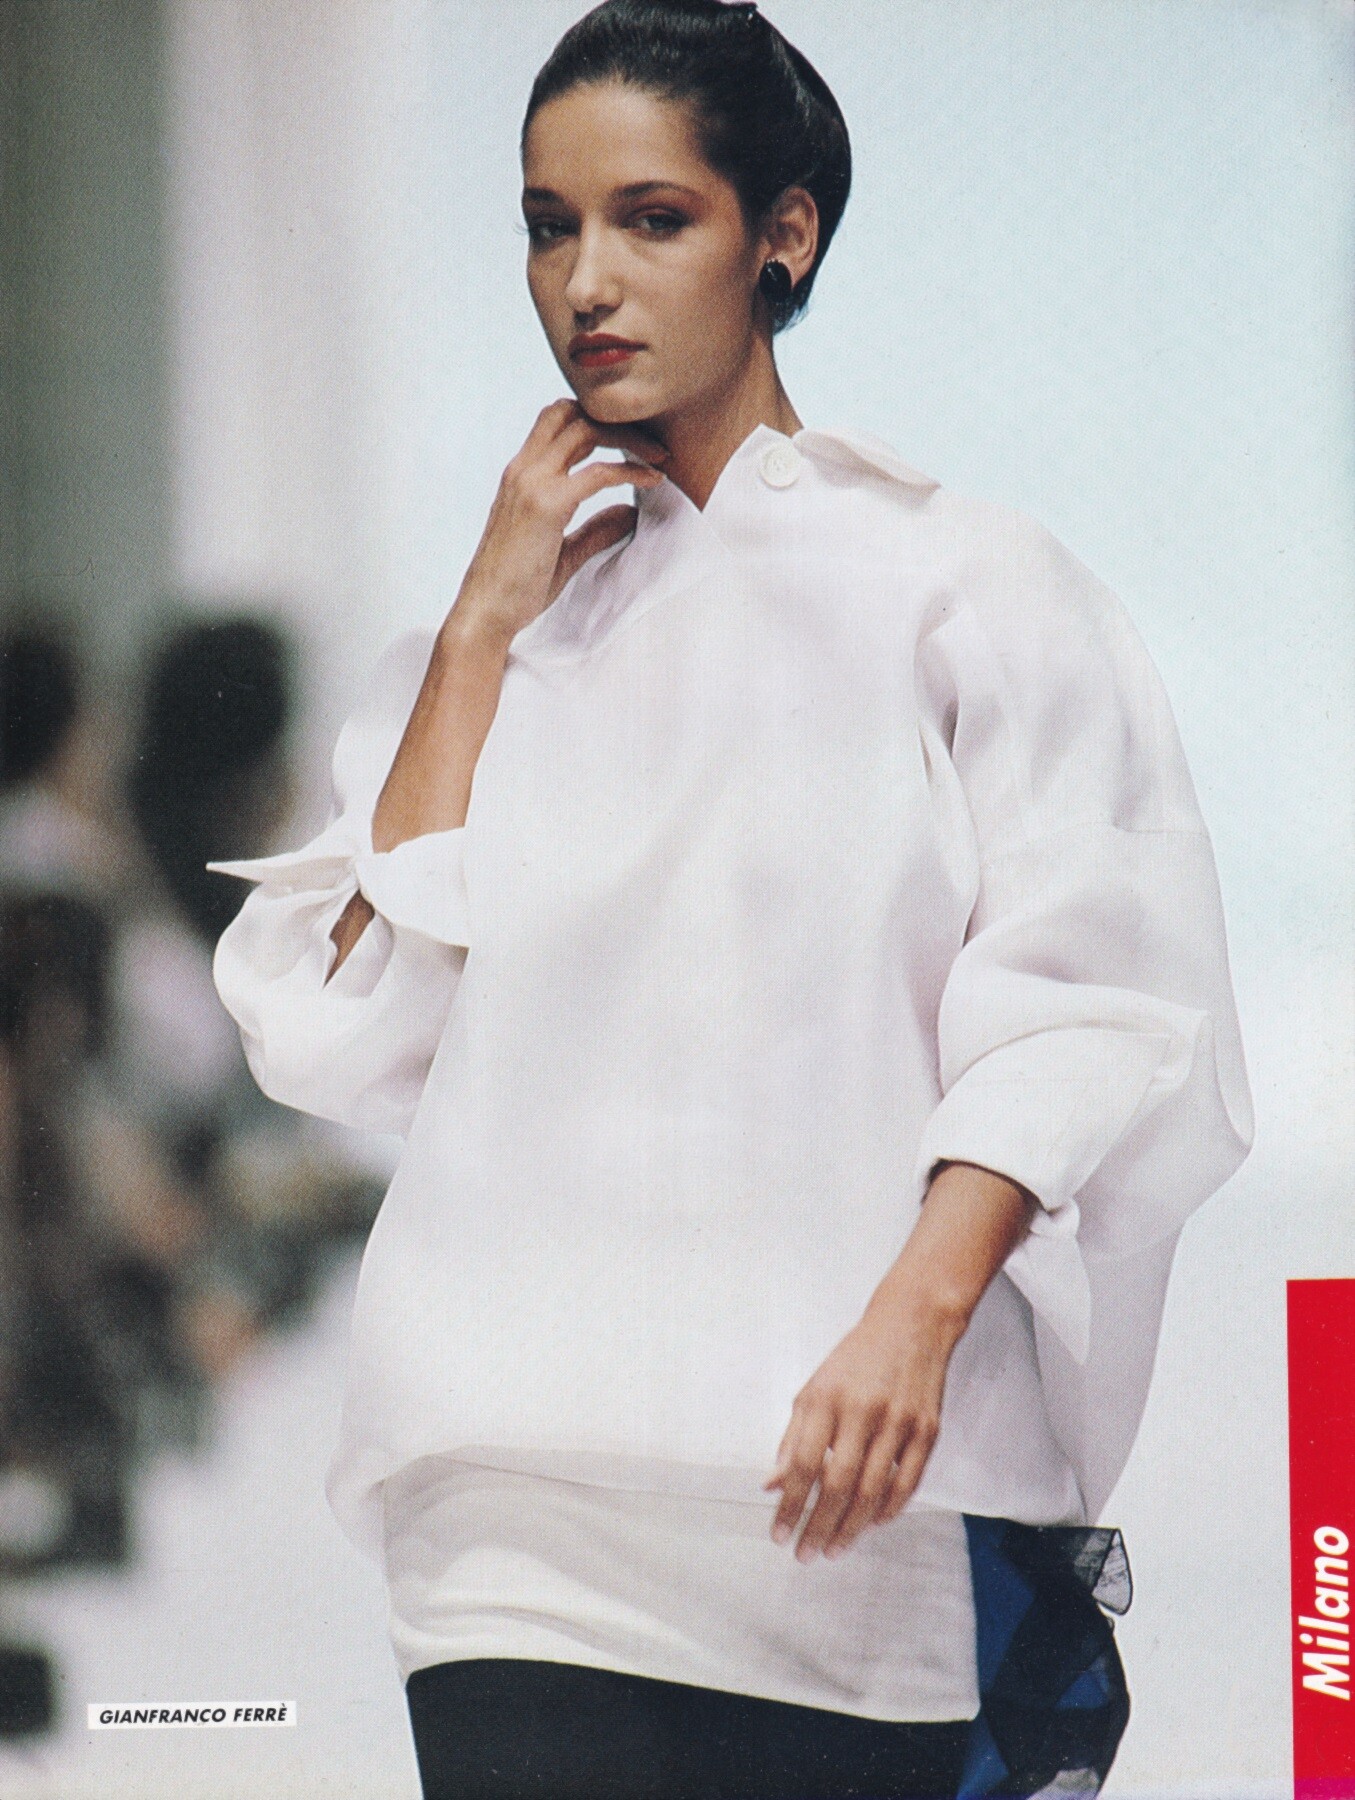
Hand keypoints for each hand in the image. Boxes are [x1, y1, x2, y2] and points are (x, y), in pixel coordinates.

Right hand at [450, 398, 667, 646]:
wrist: (486, 611)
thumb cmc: (517, 588)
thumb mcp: (563, 552)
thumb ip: (594, 530)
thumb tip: (628, 515)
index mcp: (521, 474)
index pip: (556, 420)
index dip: (594, 420)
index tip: (630, 441)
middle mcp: (524, 469)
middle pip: (571, 411)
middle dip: (615, 419)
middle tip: (651, 442)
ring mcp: (533, 483)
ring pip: (585, 429)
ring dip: (628, 438)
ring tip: (658, 456)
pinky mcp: (547, 505)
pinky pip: (598, 472)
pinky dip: (630, 471)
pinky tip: (652, 480)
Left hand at [763, 1297, 961, 1562]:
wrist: (911, 1324)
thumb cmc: (855, 1360)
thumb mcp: (814, 1389)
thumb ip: (793, 1437)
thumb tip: (772, 1485)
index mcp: (826, 1399)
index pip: (802, 1464)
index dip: (789, 1505)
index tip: (779, 1534)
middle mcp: (862, 1411)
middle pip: (838, 1484)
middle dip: (819, 1526)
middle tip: (806, 1554)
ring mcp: (898, 1422)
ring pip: (872, 1491)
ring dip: (851, 1528)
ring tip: (833, 1549)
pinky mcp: (927, 1429)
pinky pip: (908, 1482)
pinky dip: (889, 1509)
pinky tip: (872, 1524)